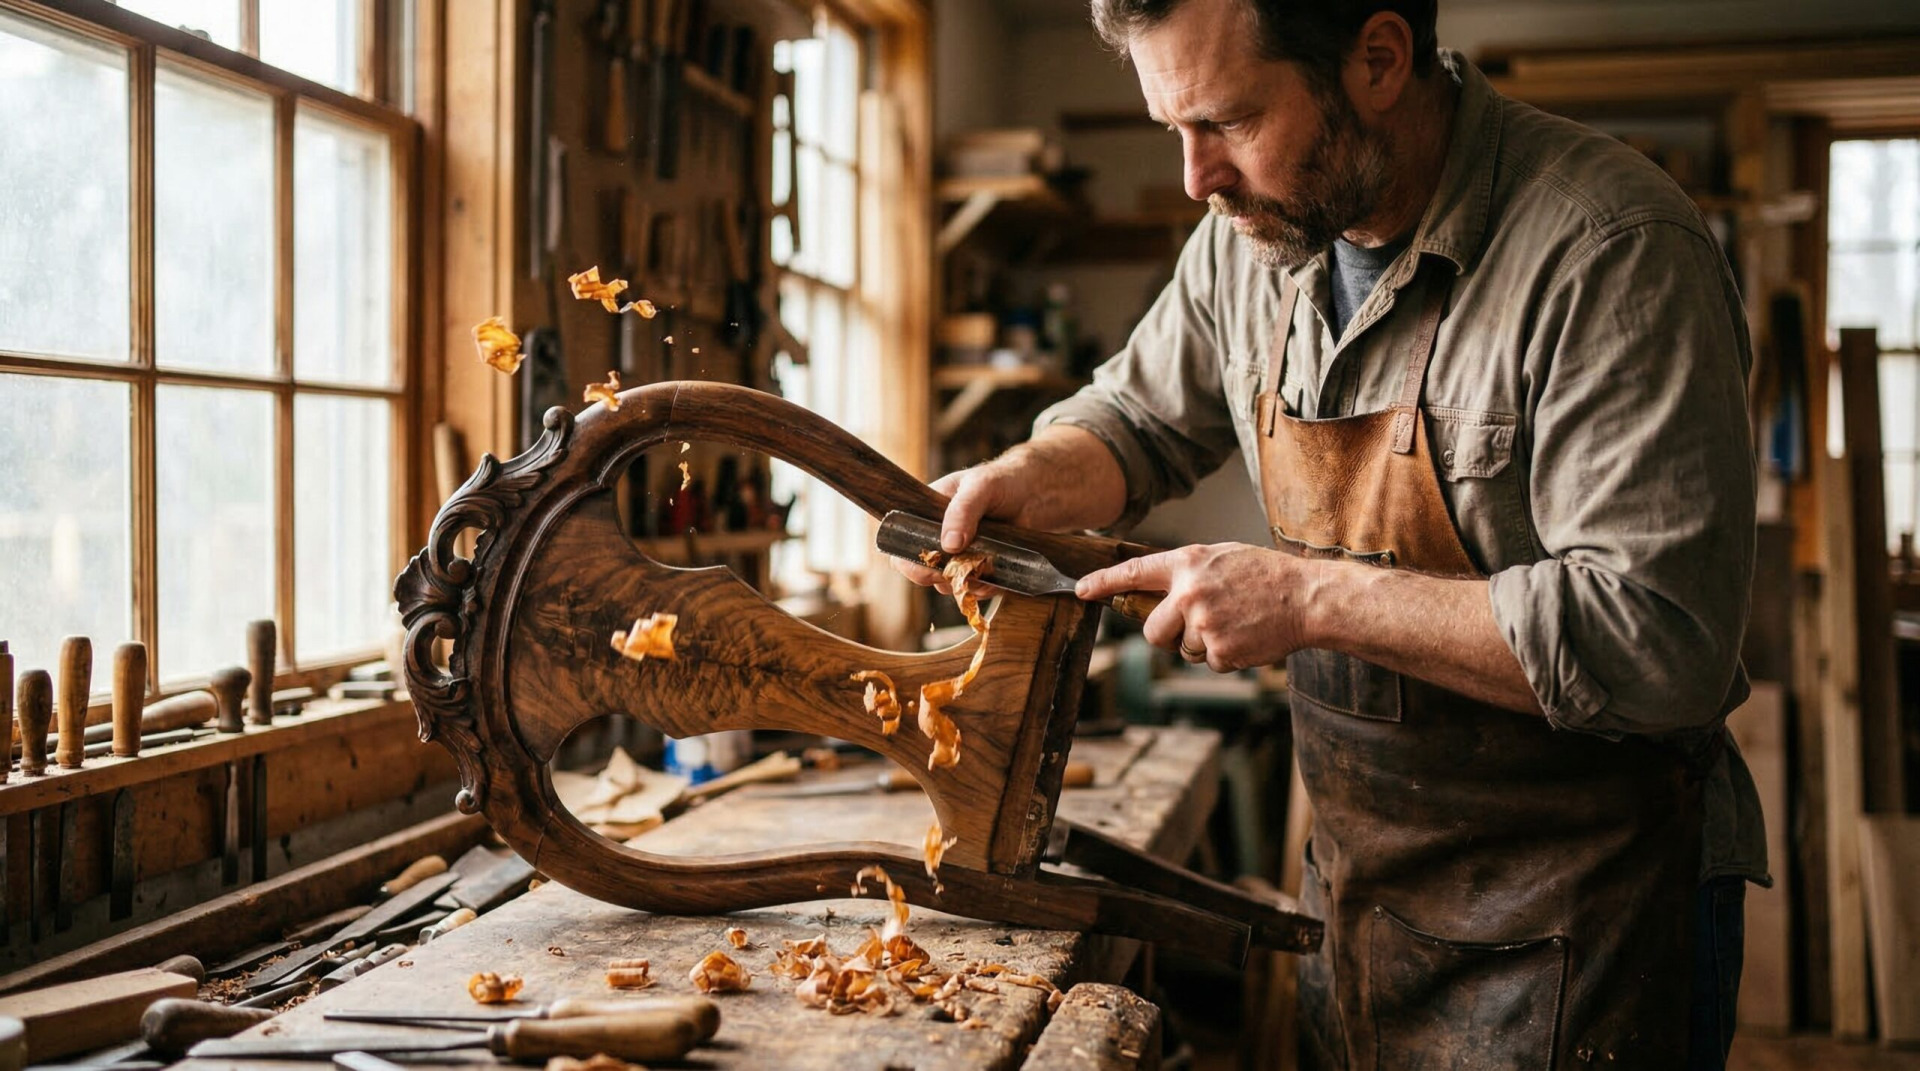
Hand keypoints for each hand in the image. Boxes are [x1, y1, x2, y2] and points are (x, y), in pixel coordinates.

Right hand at [888, 462, 1037, 593]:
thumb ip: (962, 511)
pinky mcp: (980, 570)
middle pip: (923, 573)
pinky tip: (997, 572)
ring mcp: (959, 557)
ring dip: (966, 583)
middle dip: (941, 576)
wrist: (1035, 492)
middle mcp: (938, 540)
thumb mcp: (980, 487)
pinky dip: (985, 588)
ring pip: (950, 585)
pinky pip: (975, 590)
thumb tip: (948, 545)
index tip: (931, 566)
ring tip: (986, 563)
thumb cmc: (1001, 481)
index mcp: (926, 516)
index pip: (902, 546)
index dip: (910, 562)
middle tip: (963, 568)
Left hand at [1076, 544, 1321, 672]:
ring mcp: (1203, 623)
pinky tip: (1246, 637)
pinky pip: (1208, 663)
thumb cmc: (1266, 577)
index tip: (1081, 591)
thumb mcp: (1222, 558)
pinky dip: (1225, 657)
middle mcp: (1189, 592)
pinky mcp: (1220, 651)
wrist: (1307, 598)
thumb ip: (1187, 572)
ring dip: (1204, 645)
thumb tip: (1157, 592)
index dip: (1103, 583)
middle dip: (1166, 636)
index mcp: (1188, 563)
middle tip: (1193, 627)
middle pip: (1151, 630)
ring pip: (1183, 650)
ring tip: (1235, 624)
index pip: (1134, 573)